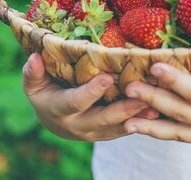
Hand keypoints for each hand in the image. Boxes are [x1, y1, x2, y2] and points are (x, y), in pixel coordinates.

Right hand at [22, 53, 158, 141]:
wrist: (55, 120)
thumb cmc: (45, 92)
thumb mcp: (34, 83)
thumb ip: (33, 72)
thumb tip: (35, 57)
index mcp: (60, 109)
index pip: (76, 102)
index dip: (91, 92)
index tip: (107, 77)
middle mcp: (78, 125)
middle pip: (102, 119)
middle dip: (123, 110)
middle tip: (142, 97)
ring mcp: (94, 132)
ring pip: (117, 128)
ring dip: (137, 118)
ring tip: (156, 106)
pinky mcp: (108, 133)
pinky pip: (125, 129)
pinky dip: (141, 122)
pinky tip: (158, 111)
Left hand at [123, 39, 190, 156]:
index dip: (177, 81)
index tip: (156, 67)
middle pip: (181, 112)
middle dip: (154, 100)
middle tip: (129, 88)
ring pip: (176, 131)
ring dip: (150, 125)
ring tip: (124, 120)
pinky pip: (182, 136)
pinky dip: (162, 132)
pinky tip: (143, 126)